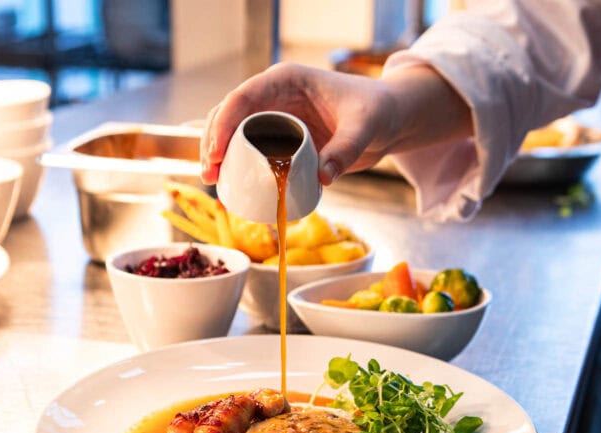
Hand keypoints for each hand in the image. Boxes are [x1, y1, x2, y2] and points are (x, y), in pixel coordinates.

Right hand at [200, 62, 470, 186]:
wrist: (389, 121)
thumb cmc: (377, 112)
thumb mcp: (365, 127)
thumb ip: (345, 149)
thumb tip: (322, 178)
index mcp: (286, 81)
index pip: (243, 97)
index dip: (223, 123)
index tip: (217, 152)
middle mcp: (275, 96)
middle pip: (230, 114)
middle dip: (213, 141)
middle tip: (211, 173)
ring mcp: (276, 117)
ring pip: (235, 132)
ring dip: (219, 154)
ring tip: (214, 180)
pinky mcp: (282, 139)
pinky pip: (251, 148)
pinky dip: (237, 163)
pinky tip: (230, 184)